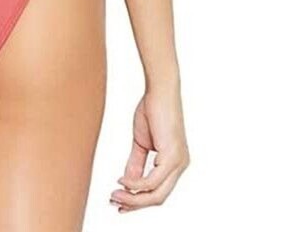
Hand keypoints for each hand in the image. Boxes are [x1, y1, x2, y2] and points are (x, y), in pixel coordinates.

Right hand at [110, 86, 189, 212]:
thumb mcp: (141, 142)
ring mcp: (179, 163)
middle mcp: (180, 166)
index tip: (118, 202)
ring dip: (133, 198)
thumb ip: (136, 163)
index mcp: (174, 163)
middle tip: (114, 202)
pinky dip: (135, 184)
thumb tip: (127, 183)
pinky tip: (122, 181)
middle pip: (158, 198)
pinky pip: (153, 180)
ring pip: (157, 194)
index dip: (138, 200)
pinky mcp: (172, 157)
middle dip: (134, 204)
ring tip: (114, 195)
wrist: (159, 90)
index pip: (158, 191)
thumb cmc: (152, 109)